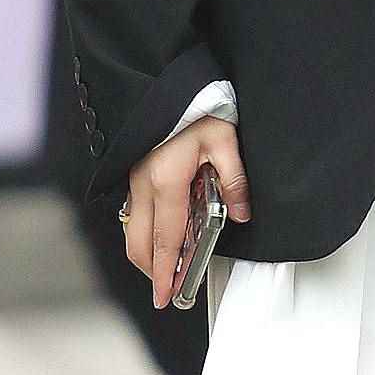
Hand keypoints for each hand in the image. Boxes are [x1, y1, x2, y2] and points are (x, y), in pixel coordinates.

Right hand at [124, 116, 248, 310]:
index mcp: (166, 181)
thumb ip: (233, 179)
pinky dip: (146, 231)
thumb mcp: (224, 140)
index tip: (167, 295)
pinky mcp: (133, 172)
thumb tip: (241, 212)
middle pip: (140, 243)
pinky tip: (165, 232)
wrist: (164, 80)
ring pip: (133, 230)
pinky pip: (134, 212)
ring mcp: (134, 179)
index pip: (166, 240)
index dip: (165, 272)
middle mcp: (143, 185)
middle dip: (151, 271)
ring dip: (148, 252)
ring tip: (168, 266)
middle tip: (168, 289)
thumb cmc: (193, 105)